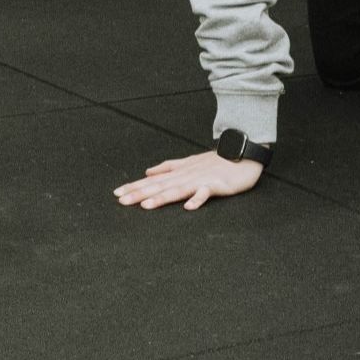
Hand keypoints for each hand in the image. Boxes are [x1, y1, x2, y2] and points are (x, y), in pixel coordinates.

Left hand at [113, 150, 262, 209]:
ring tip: (146, 205)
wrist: (242, 153)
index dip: (134, 186)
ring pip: (178, 190)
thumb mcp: (189, 162)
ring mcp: (201, 180)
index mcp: (179, 172)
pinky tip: (189, 207)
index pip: (153, 180)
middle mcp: (186, 175)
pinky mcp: (217, 184)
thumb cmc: (217, 160)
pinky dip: (197, 199)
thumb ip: (168, 167)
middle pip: (160, 186)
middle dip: (140, 193)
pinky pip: (206, 193)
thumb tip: (148, 171)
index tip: (117, 193)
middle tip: (122, 200)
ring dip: (162, 197)